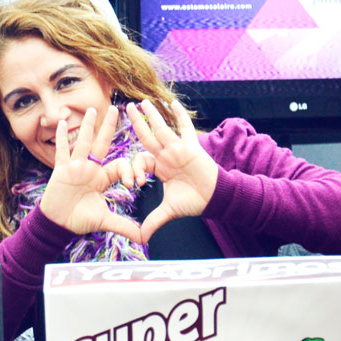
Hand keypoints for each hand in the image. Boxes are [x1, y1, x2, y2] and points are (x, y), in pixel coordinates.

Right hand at [38, 106, 144, 242]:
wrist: (58, 224)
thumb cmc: (79, 220)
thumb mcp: (105, 221)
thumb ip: (125, 226)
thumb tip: (145, 237)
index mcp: (102, 178)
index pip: (119, 165)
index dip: (129, 171)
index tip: (134, 183)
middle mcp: (89, 168)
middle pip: (101, 143)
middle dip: (108, 127)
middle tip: (116, 109)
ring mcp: (74, 167)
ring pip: (82, 142)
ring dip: (86, 126)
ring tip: (91, 109)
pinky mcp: (60, 170)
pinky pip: (61, 152)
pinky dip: (60, 138)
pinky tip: (60, 124)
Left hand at [126, 99, 218, 241]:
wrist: (214, 199)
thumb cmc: (193, 202)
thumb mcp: (169, 211)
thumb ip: (153, 220)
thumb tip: (141, 238)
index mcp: (159, 167)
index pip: (141, 160)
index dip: (135, 169)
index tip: (136, 184)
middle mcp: (167, 155)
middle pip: (148, 136)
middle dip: (137, 123)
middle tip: (126, 108)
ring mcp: (179, 149)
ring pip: (163, 129)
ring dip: (153, 115)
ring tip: (142, 101)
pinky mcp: (192, 147)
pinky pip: (185, 128)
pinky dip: (180, 116)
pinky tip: (172, 102)